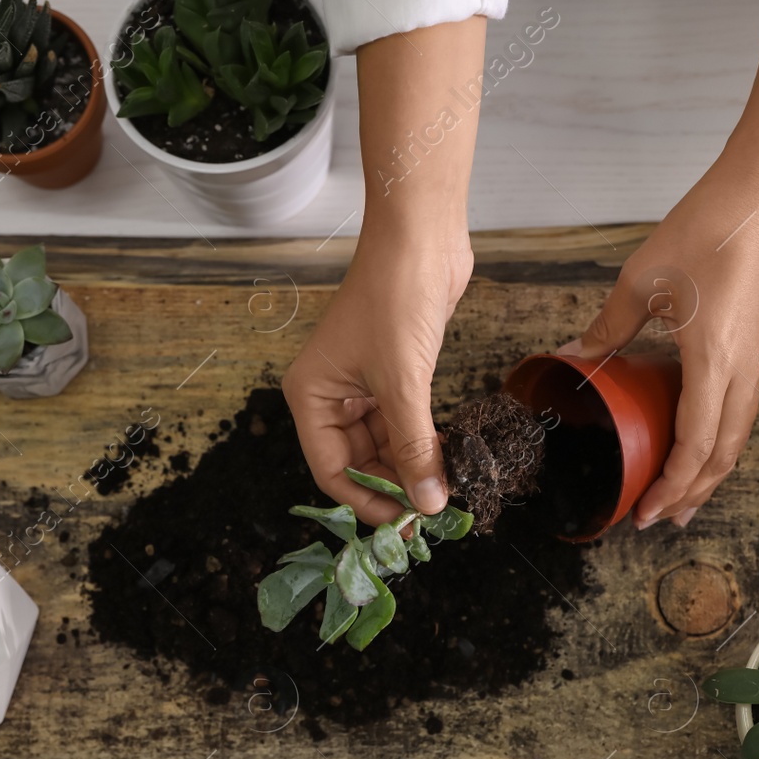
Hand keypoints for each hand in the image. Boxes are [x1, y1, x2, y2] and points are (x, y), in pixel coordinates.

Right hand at [283, 230, 472, 525]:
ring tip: (446, 489)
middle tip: (432, 511)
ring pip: (383, 446)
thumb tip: (428, 503)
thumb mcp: (403, 382)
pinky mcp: (394, 374)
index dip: (366, 499)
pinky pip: (403, 424)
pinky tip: (447, 459)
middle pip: (358, 462)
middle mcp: (330, 395)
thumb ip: (415, 447)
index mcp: (310, 396)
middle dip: (393, 487)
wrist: (421, 237)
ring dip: (412, 468)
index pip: (331, 470)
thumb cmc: (396, 297)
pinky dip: (423, 443)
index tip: (405, 521)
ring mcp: (362, 385)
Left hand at [562, 158, 758, 528]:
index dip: (672, 485)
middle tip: (662, 519)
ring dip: (711, 471)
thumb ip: (606, 328)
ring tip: (685, 497)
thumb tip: (573, 357)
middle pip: (725, 453)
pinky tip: (700, 438)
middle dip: (693, 494)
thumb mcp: (639, 281)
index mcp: (713, 359)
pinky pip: (742, 407)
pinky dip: (721, 437)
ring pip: (739, 433)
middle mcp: (744, 367)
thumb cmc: (705, 229)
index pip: (696, 444)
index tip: (646, 511)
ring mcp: (758, 357)